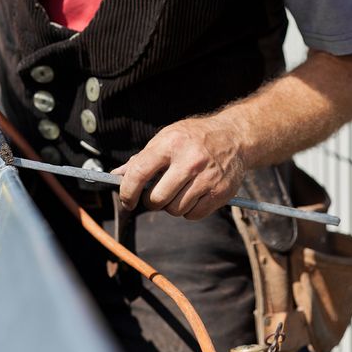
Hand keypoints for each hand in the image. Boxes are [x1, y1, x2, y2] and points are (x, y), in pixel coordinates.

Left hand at [110, 117, 246, 219]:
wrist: (234, 137)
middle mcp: (189, 161)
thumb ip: (141, 159)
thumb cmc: (192, 138)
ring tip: (177, 192)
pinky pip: (193, 215)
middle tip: (155, 195)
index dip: (127, 191)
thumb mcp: (165, 138)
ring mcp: (207, 177)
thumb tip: (116, 175)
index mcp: (170, 144)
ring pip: (175, 210)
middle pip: (157, 199)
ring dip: (171, 206)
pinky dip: (188, 211)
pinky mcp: (220, 192)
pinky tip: (191, 196)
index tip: (127, 200)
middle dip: (151, 201)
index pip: (139, 173)